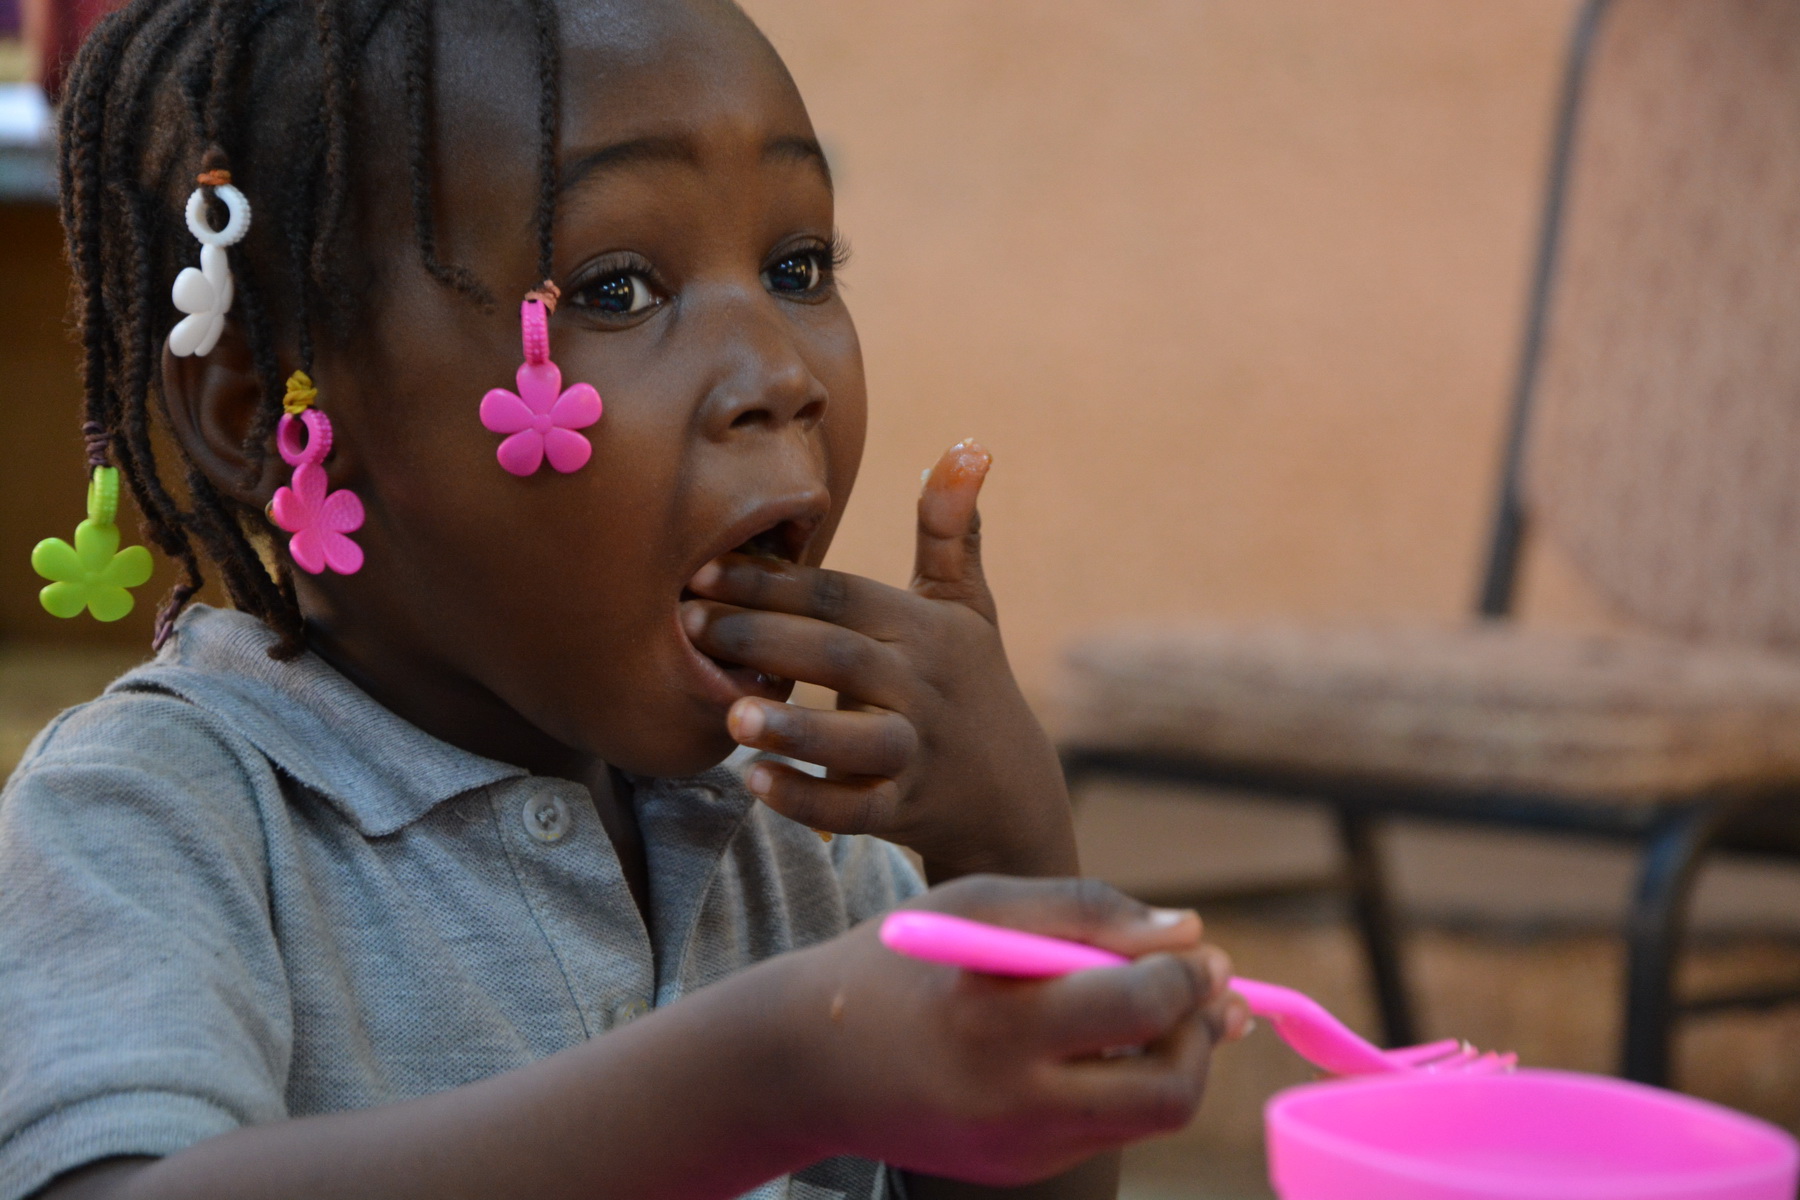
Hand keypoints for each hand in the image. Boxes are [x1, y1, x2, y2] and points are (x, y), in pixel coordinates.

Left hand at [682, 440, 1076, 878]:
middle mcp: (922, 687)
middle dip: (761, 639)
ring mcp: (916, 752)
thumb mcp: (966, 606)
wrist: (1010, 794)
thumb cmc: (968, 682)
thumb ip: (952, 530)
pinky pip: (856, 809)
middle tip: (686, 626)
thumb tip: (969, 443)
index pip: (841, 597)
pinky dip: (808, 799)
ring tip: (728, 713)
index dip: (774, 581)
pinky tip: (754, 782)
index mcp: (924, 629)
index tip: (702, 568)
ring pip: (856, 740)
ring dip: (793, 728)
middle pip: (838, 656)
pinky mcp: (906, 810)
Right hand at [779, 876, 1248, 1186]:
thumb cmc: (901, 959)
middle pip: (1169, 1091)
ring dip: (1176, 1061)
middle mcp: (1014, 1101)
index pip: (1140, 1007)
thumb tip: (1188, 931)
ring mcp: (1020, 1149)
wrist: (810, 1059)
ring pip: (1148, 1118)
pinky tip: (1100, 1041)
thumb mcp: (979, 904)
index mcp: (999, 1020)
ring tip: (1166, 1010)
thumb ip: (1085, 909)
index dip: (1188, 975)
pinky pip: (1103, 1127)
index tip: (1202, 949)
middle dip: (1201, 1034)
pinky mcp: (1019, 1169)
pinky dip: (1122, 1081)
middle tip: (1203, 988)